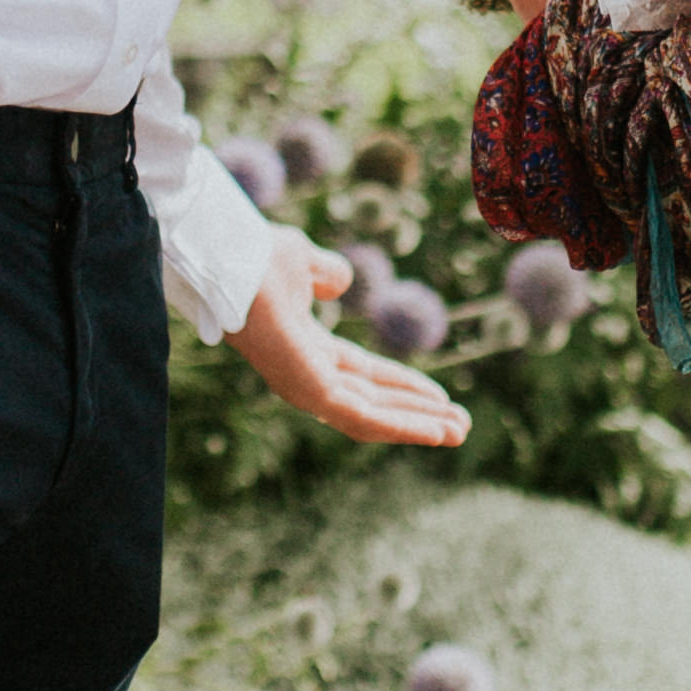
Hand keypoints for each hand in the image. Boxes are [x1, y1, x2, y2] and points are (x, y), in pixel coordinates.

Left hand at [226, 228, 467, 449]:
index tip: (441, 398)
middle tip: (458, 428)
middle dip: (415, 415)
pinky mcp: (308, 390)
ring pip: (370, 417)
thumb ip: (326, 274)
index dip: (404, 388)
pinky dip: (401, 425)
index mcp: (307, 349)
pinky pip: (362, 415)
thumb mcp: (304, 261)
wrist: (232, 257)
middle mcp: (307, 374)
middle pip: (372, 404)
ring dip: (415, 426)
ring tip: (456, 434)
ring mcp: (305, 386)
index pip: (365, 377)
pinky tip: (434, 429)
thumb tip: (341, 282)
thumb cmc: (255, 256)